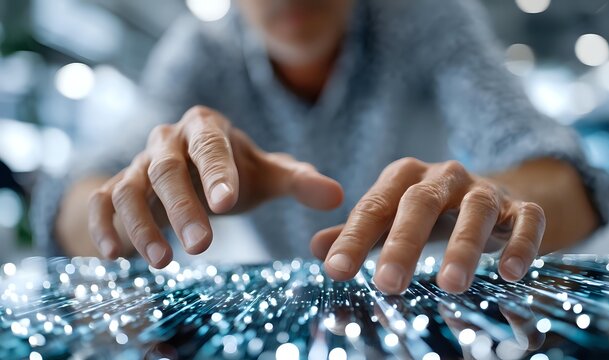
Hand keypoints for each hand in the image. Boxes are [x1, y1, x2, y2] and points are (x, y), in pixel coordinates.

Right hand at [89, 106, 342, 266]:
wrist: (192, 170)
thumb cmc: (232, 172)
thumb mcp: (266, 174)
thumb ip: (298, 181)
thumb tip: (337, 196)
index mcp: (206, 129)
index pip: (210, 146)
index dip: (217, 173)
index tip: (228, 203)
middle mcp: (167, 141)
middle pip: (167, 169)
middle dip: (183, 207)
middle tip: (202, 247)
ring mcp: (138, 163)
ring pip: (129, 188)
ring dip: (141, 224)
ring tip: (162, 262)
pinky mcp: (117, 185)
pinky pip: (102, 200)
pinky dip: (103, 226)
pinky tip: (115, 256)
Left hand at [311, 158, 544, 293]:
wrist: (490, 194)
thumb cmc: (429, 213)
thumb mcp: (392, 217)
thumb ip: (357, 233)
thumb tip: (316, 249)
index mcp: (405, 176)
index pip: (374, 206)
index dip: (354, 239)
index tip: (336, 271)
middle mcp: (443, 176)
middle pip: (420, 203)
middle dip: (403, 243)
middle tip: (388, 283)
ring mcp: (483, 189)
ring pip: (476, 211)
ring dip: (464, 247)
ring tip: (451, 286)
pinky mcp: (520, 206)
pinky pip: (527, 219)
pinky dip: (521, 243)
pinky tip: (509, 273)